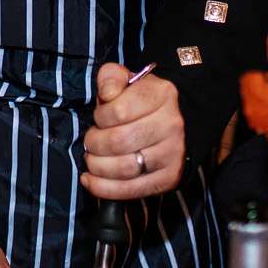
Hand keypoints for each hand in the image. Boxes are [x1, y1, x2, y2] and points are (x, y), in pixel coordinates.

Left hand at [82, 63, 185, 199]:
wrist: (176, 121)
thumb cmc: (142, 101)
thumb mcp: (127, 79)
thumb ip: (111, 77)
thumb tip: (107, 94)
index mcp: (162, 94)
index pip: (119, 110)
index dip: (100, 117)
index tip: (99, 118)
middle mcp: (172, 125)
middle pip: (119, 142)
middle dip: (94, 143)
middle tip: (90, 141)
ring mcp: (173, 154)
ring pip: (125, 168)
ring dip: (98, 166)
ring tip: (91, 159)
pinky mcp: (169, 178)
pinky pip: (132, 190)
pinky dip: (104, 189)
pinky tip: (90, 180)